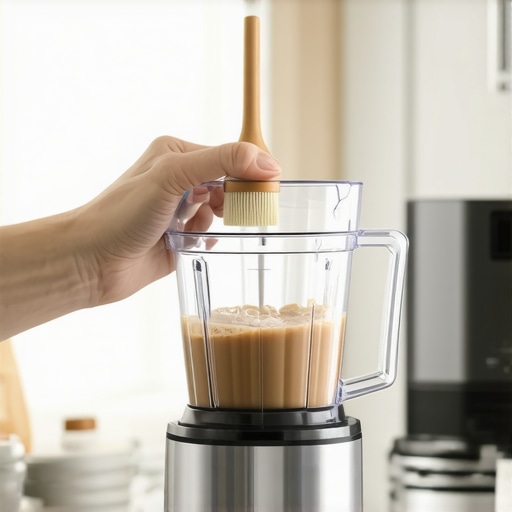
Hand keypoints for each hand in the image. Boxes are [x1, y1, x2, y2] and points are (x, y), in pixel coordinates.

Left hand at [77, 136, 280, 306]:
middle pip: (227, 184)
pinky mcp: (179, 237)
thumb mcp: (173, 176)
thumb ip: (220, 161)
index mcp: (176, 154)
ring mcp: (178, 210)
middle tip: (228, 212)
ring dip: (214, 222)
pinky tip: (192, 243)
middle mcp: (178, 180)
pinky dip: (207, 240)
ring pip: (220, 212)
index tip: (271, 186)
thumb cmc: (122, 214)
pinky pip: (209, 235)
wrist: (91, 261)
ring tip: (194, 228)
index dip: (250, 170)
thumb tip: (264, 160)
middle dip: (233, 200)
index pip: (227, 156)